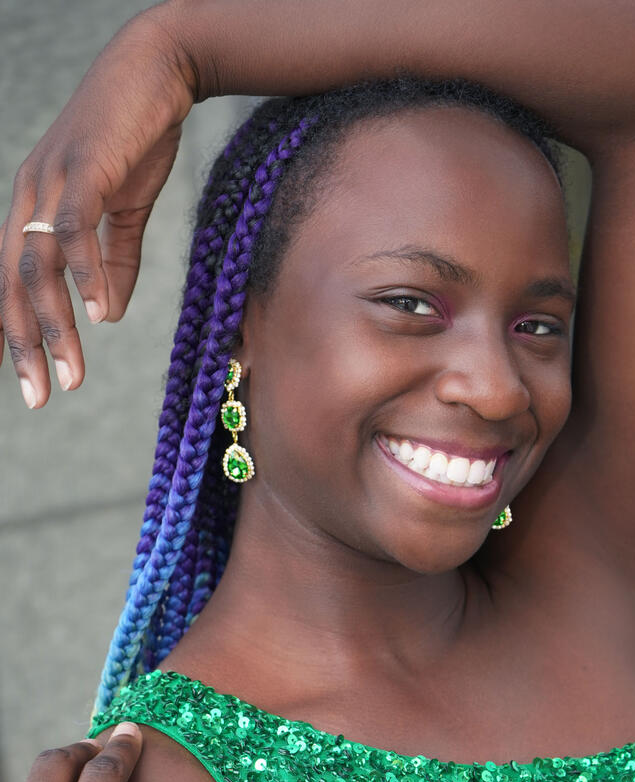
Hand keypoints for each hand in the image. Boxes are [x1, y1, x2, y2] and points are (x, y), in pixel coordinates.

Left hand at [0, 6, 193, 408]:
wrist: (158, 71)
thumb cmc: (137, 138)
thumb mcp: (125, 210)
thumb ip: (115, 261)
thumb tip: (110, 314)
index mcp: (34, 207)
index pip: (8, 279)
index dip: (7, 329)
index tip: (18, 379)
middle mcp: (30, 196)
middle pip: (12, 282)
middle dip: (23, 344)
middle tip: (38, 396)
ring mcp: (51, 180)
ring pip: (37, 266)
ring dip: (54, 325)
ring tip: (71, 374)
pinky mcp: (83, 168)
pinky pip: (75, 230)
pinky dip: (86, 275)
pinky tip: (101, 314)